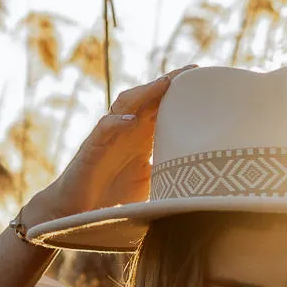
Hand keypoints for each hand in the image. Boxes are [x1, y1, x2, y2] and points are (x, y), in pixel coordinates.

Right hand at [26, 67, 196, 225]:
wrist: (80, 216)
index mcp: (142, 137)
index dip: (179, 91)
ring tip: (164, 85)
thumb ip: (172, 174)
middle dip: (167, 82)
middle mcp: (126, 131)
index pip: (162, 106)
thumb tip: (206, 176)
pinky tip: (131, 121)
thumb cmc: (115, 200)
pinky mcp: (91, 150)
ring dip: (144, 93)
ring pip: (124, 104)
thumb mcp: (153, 184)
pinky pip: (103, 129)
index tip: (203, 77)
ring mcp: (108, 137)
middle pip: (147, 98)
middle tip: (190, 71)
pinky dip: (116, 122)